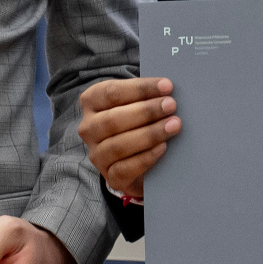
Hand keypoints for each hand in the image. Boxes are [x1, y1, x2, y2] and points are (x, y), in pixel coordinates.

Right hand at [77, 76, 179, 197]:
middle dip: (145, 111)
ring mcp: (97, 154)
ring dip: (149, 134)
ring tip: (174, 125)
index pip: (111, 92)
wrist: (137, 158)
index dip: (140, 88)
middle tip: (171, 105)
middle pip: (113, 119)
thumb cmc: (138, 121)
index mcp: (91, 102)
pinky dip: (146, 157)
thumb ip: (147, 96)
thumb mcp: (137, 103)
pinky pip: (125, 169)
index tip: (167, 86)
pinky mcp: (110, 177)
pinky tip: (163, 147)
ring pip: (118, 145)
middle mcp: (89, 128)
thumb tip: (168, 90)